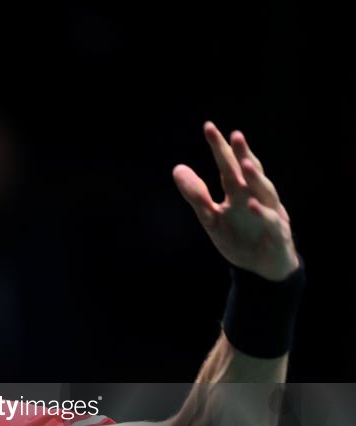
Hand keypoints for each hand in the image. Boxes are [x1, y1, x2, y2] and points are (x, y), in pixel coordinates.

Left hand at [172, 122, 299, 280]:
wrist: (260, 269)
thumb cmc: (238, 238)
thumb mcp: (211, 218)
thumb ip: (196, 195)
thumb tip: (177, 168)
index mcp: (238, 192)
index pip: (228, 165)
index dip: (219, 147)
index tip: (208, 127)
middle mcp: (256, 197)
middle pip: (249, 172)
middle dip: (243, 155)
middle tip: (235, 135)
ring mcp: (270, 213)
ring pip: (265, 192)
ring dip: (255, 178)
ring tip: (244, 164)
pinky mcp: (278, 233)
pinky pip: (271, 221)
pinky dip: (263, 212)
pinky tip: (252, 204)